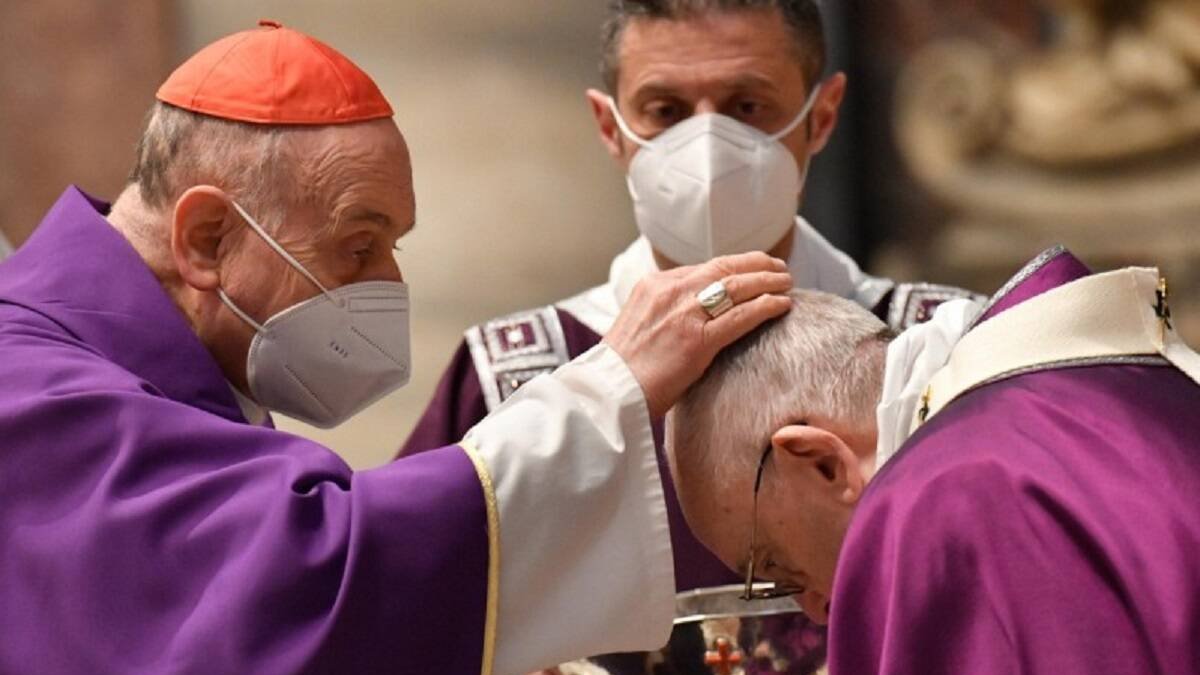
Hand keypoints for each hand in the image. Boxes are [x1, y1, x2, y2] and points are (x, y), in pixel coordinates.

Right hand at [604, 251, 792, 417]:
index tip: (751, 269)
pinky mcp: (697, 340)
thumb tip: (691, 316)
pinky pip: (741, 316)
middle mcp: (669, 291)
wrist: (608, 393)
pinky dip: (766, 307)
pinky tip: (782, 305)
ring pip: (737, 287)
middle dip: (756, 265)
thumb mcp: (638, 324)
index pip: (703, 267)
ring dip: (768, 282)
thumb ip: (664, 312)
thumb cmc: (623, 369)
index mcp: (653, 285)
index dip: (733, 266)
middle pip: (724, 267)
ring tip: (787, 283)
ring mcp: (684, 314)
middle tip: (778, 269)